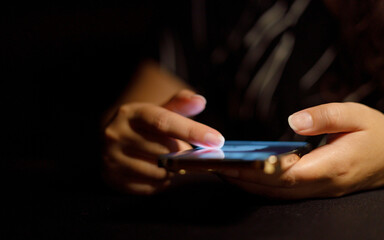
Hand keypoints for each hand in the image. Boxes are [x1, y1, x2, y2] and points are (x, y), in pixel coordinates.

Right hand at [102, 89, 224, 194]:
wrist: (111, 143)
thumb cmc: (143, 127)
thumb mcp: (158, 111)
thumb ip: (180, 105)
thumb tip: (200, 101)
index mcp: (131, 113)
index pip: (164, 122)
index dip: (192, 131)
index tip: (217, 140)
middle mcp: (117, 134)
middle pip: (165, 150)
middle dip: (184, 154)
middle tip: (187, 153)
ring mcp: (112, 158)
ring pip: (160, 171)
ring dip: (173, 170)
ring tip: (168, 161)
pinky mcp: (113, 178)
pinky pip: (150, 186)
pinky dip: (161, 182)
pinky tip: (156, 172)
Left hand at [219, 102, 383, 198]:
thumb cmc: (376, 134)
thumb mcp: (355, 116)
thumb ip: (325, 116)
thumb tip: (293, 121)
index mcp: (331, 167)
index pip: (285, 174)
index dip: (256, 170)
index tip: (230, 162)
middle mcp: (321, 185)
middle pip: (274, 187)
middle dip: (242, 177)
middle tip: (213, 165)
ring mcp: (317, 190)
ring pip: (275, 192)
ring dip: (247, 183)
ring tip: (221, 168)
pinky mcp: (314, 188)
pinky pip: (281, 190)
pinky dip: (259, 183)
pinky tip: (244, 173)